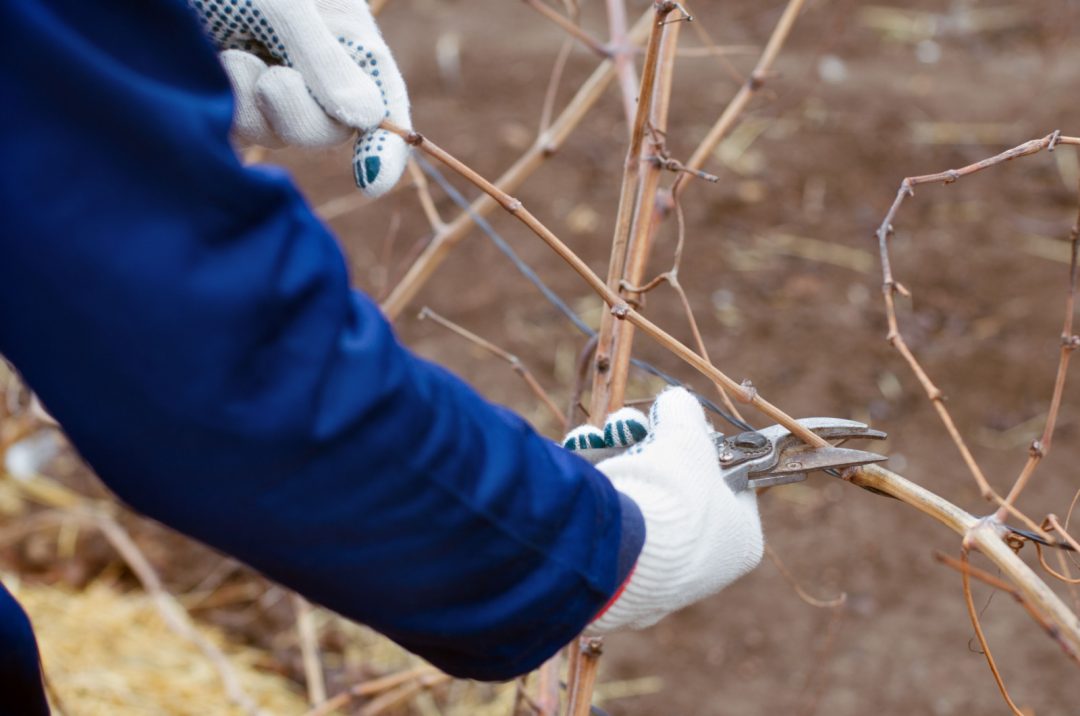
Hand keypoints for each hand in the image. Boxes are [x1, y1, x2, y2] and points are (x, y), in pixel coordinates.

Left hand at [189, 0, 410, 196]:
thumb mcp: (287, 5)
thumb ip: (324, 60)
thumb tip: (369, 120)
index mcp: (345, 38)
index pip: (382, 100)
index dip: (384, 146)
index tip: (371, 182)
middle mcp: (310, 69)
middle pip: (326, 130)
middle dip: (301, 116)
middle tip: (274, 81)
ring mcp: (262, 87)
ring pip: (274, 134)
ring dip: (251, 101)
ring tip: (228, 53)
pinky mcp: (218, 100)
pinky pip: (231, 130)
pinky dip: (220, 105)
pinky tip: (208, 64)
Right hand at [563, 388, 763, 631]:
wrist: (622, 549)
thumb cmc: (673, 494)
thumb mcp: (687, 438)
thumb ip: (685, 413)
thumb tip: (676, 402)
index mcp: (740, 541)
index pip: (731, 484)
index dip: (704, 450)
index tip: (683, 430)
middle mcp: (704, 565)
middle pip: (677, 488)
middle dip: (648, 450)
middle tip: (631, 426)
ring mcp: (659, 576)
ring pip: (640, 501)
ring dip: (618, 460)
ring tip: (603, 435)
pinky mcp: (618, 579)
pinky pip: (614, 523)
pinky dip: (600, 488)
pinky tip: (586, 456)